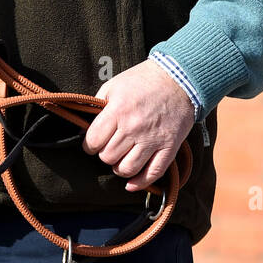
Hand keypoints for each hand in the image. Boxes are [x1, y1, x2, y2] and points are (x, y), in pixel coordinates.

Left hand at [82, 59, 194, 191]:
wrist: (178, 79)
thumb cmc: (143, 81)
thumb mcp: (114, 85)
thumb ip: (98, 106)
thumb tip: (84, 129)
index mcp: (118, 110)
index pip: (93, 140)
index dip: (89, 145)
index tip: (92, 143)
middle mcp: (134, 127)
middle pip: (108, 157)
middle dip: (104, 154)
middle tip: (108, 147)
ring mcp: (152, 139)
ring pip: (127, 169)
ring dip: (119, 168)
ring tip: (120, 159)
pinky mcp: (169, 148)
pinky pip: (152, 174)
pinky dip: (140, 183)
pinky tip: (132, 182)